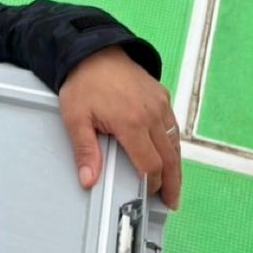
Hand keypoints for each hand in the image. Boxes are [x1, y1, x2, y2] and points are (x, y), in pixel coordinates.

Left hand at [58, 45, 181, 208]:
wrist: (94, 51)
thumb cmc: (84, 83)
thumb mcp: (76, 118)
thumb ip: (84, 151)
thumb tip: (88, 179)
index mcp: (131, 122)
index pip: (150, 164)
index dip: (151, 184)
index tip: (147, 195)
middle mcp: (151, 114)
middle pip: (169, 158)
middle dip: (171, 183)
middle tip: (172, 201)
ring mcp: (159, 104)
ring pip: (174, 143)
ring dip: (176, 166)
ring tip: (175, 185)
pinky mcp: (161, 96)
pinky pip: (172, 126)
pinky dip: (173, 145)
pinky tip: (171, 156)